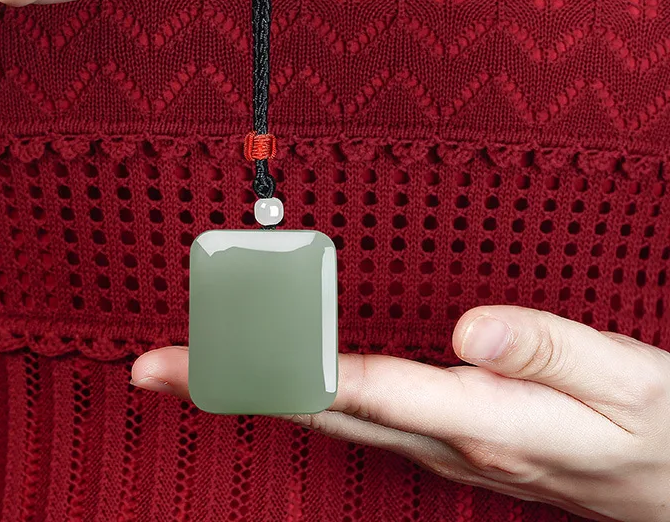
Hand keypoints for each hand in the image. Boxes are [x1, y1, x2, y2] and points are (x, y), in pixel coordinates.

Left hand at [131, 305, 669, 521]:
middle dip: (236, 388)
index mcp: (485, 422)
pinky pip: (355, 418)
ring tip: (191, 369)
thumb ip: (545, 346)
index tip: (225, 351)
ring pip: (328, 418)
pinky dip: (302, 393)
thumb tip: (470, 326)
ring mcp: (439, 450)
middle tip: (156, 367)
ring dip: (256, 391)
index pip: (369, 390)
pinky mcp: (442, 443)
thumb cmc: (651, 428)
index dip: (293, 366)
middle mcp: (446, 443)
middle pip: (321, 410)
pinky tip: (277, 380)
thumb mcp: (624, 378)